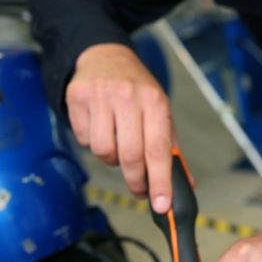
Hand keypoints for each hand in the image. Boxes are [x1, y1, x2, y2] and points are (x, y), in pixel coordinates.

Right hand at [65, 42, 173, 212]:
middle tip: (140, 189)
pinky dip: (92, 143)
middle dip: (136, 180)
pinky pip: (84, 140)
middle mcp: (128, 96)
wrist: (106, 56)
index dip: (160, 181)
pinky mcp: (77, 98)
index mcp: (154, 101)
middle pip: (130, 156)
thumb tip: (184, 184)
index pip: (158, 149)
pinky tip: (100, 127)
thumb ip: (171, 149)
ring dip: (112, 159)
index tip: (161, 205)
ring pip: (103, 151)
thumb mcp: (160, 111)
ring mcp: (100, 96)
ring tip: (117, 142)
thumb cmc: (137, 90)